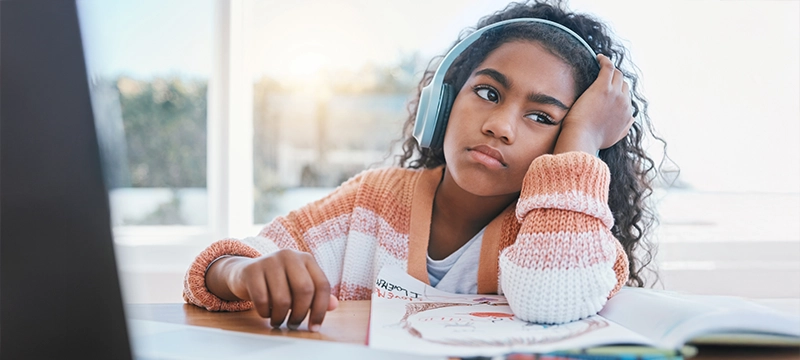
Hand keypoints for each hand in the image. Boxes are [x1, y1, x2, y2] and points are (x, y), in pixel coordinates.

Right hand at [207, 250, 337, 331]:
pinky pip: (262, 300)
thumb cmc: (279, 282)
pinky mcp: (252, 270)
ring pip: (282, 299)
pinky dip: (265, 312)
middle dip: (300, 314)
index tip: (314, 326)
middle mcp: (290, 256)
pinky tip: (266, 312)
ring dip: (281, 317)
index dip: (320, 309)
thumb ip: (316, 295)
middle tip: (294, 324)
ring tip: (279, 320)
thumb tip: (333, 305)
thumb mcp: (299, 285)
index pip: (322, 285)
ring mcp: (270, 260)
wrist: (246, 273)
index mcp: (306, 259)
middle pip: (304, 290)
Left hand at [554, 54, 634, 153]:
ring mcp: (615, 94)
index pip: (626, 96)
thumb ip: (625, 127)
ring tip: (600, 63)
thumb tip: (632, 118)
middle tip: (603, 75)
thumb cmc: (592, 140)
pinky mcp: (603, 87)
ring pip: (617, 74)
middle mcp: (624, 102)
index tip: (609, 87)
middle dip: (615, 79)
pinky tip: (598, 57)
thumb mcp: (614, 137)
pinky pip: (608, 67)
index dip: (618, 90)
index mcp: (627, 114)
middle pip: (623, 84)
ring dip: (610, 68)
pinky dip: (604, 60)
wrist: (582, 139)